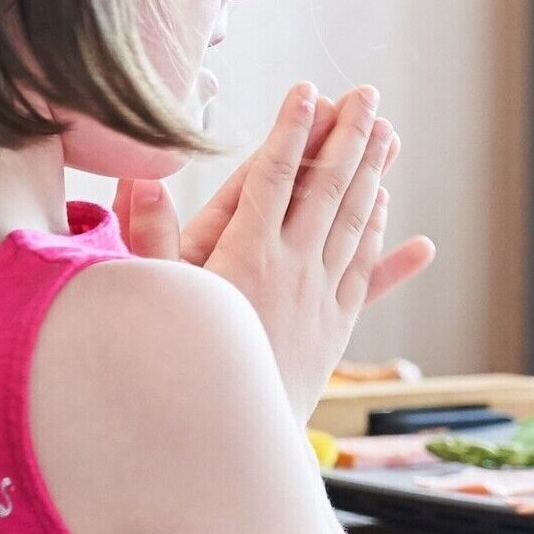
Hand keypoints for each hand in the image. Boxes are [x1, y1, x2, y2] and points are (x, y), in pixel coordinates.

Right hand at [118, 84, 438, 404]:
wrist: (229, 441)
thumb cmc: (182, 366)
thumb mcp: (157, 299)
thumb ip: (149, 238)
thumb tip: (141, 179)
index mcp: (247, 254)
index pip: (275, 176)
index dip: (293, 130)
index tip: (309, 91)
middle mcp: (292, 268)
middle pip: (328, 188)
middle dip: (349, 137)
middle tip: (367, 95)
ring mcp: (319, 296)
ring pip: (354, 223)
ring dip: (373, 175)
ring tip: (388, 134)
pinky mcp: (334, 326)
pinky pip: (363, 271)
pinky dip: (379, 238)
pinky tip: (393, 214)